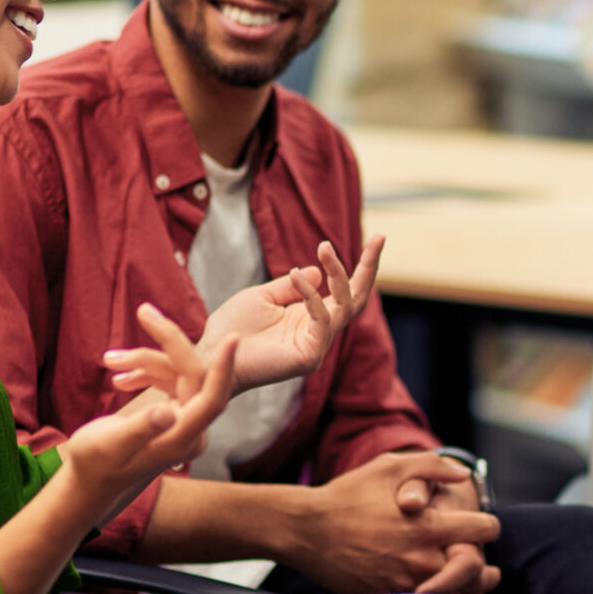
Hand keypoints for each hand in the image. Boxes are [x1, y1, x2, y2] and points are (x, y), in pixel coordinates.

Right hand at [63, 307, 237, 522]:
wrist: (89, 483)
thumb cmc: (94, 465)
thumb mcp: (110, 445)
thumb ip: (141, 428)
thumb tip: (167, 411)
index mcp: (183, 439)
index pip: (212, 398)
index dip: (223, 367)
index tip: (234, 337)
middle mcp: (191, 431)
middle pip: (194, 376)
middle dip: (171, 343)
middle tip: (145, 311)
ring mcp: (185, 424)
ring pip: (178, 376)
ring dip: (146, 361)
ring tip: (108, 358)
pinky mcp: (174, 417)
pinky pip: (168, 383)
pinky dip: (145, 373)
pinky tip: (118, 376)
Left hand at [107, 236, 381, 394]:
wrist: (211, 356)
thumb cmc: (232, 328)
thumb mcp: (262, 296)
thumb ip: (290, 286)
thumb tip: (318, 272)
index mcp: (311, 317)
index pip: (345, 291)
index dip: (361, 266)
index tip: (376, 238)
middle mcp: (319, 331)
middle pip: (357, 298)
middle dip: (370, 267)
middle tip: (381, 236)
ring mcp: (317, 345)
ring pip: (343, 305)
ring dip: (338, 274)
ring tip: (325, 247)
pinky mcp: (309, 356)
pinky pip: (321, 320)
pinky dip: (311, 296)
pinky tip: (296, 276)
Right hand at [290, 452, 500, 593]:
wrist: (306, 531)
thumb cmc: (348, 495)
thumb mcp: (390, 468)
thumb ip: (432, 467)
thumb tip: (464, 476)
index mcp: (428, 526)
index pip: (483, 531)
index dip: (489, 526)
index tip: (484, 527)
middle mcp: (421, 559)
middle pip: (476, 570)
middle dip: (485, 568)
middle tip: (489, 570)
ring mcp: (404, 583)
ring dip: (465, 590)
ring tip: (470, 585)